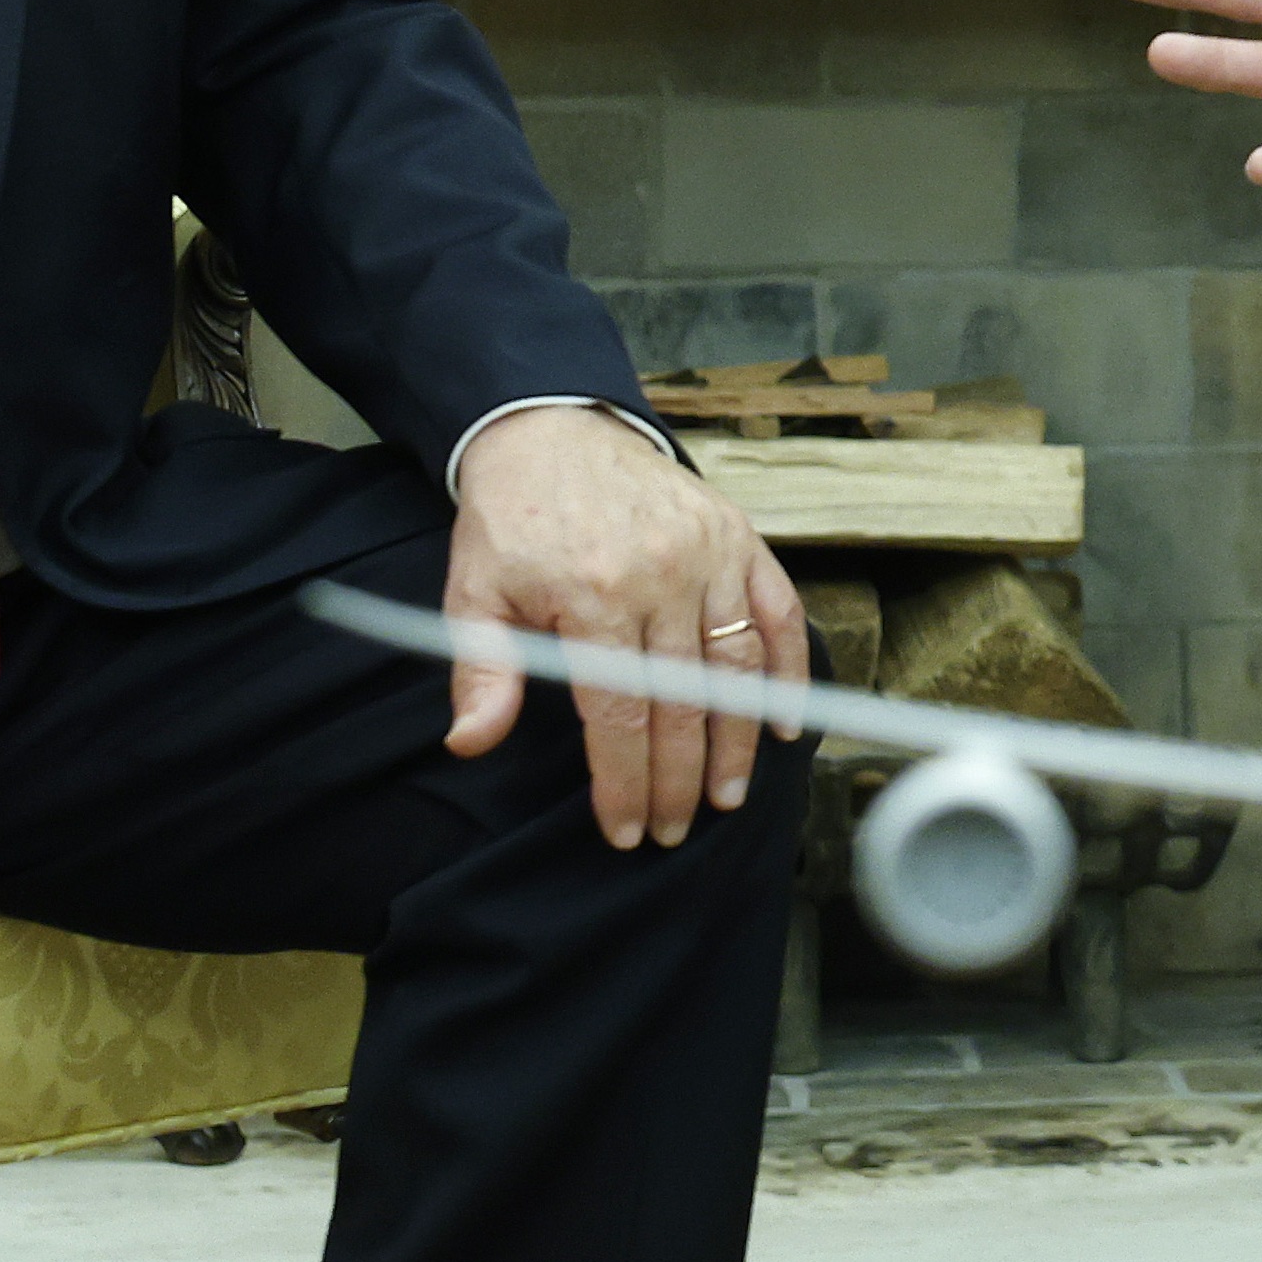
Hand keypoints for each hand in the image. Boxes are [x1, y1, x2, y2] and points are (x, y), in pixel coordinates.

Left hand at [442, 407, 806, 851]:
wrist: (552, 430)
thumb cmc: (511, 520)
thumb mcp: (474, 592)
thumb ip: (481, 671)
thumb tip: (470, 743)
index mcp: (591, 595)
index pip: (620, 716)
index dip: (626, 784)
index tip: (627, 831)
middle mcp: (659, 576)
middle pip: (682, 704)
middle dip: (681, 781)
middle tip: (677, 829)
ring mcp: (708, 554)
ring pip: (737, 669)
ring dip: (738, 742)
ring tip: (729, 796)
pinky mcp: (738, 536)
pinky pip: (779, 613)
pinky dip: (791, 671)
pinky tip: (788, 724)